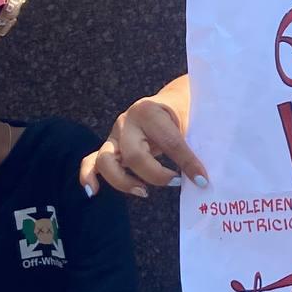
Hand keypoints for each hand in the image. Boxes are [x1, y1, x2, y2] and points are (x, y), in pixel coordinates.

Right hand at [80, 75, 208, 197]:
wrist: (172, 100)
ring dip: (123, 181)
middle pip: (133, 155)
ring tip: (144, 191)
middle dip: (156, 175)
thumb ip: (194, 147)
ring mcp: (114, 133)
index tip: (202, 180)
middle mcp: (126, 121)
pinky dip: (88, 176)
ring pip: (106, 161)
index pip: (169, 142)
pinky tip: (94, 191)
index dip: (187, 163)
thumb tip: (202, 179)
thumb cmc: (185, 112)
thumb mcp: (192, 123)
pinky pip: (91, 161)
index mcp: (150, 111)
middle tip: (176, 181)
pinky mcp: (109, 145)